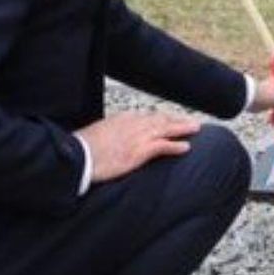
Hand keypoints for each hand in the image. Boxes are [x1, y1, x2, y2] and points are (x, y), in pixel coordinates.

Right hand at [75, 111, 200, 182]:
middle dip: (176, 120)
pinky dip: (175, 146)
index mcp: (122, 118)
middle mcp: (133, 124)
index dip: (162, 119)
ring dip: (182, 129)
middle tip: (190, 122)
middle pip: (160, 120)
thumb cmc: (83, 148)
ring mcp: (137, 137)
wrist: (78, 157)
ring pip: (166, 130)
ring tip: (195, 129)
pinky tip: (186, 147)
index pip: (148, 117)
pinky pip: (162, 146)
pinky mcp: (139, 151)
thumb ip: (111, 132)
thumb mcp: (98, 134)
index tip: (170, 120)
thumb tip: (114, 138)